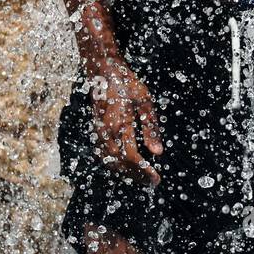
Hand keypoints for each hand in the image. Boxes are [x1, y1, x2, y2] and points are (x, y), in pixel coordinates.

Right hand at [89, 58, 163, 185]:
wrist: (102, 71)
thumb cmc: (126, 83)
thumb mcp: (144, 100)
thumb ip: (150, 127)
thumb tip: (157, 152)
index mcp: (119, 125)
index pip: (132, 157)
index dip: (144, 171)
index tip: (156, 179)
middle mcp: (106, 133)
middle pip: (120, 164)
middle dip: (136, 176)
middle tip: (152, 182)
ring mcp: (98, 132)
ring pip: (110, 162)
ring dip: (126, 172)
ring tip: (142, 176)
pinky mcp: (96, 131)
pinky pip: (103, 154)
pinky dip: (115, 164)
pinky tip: (126, 165)